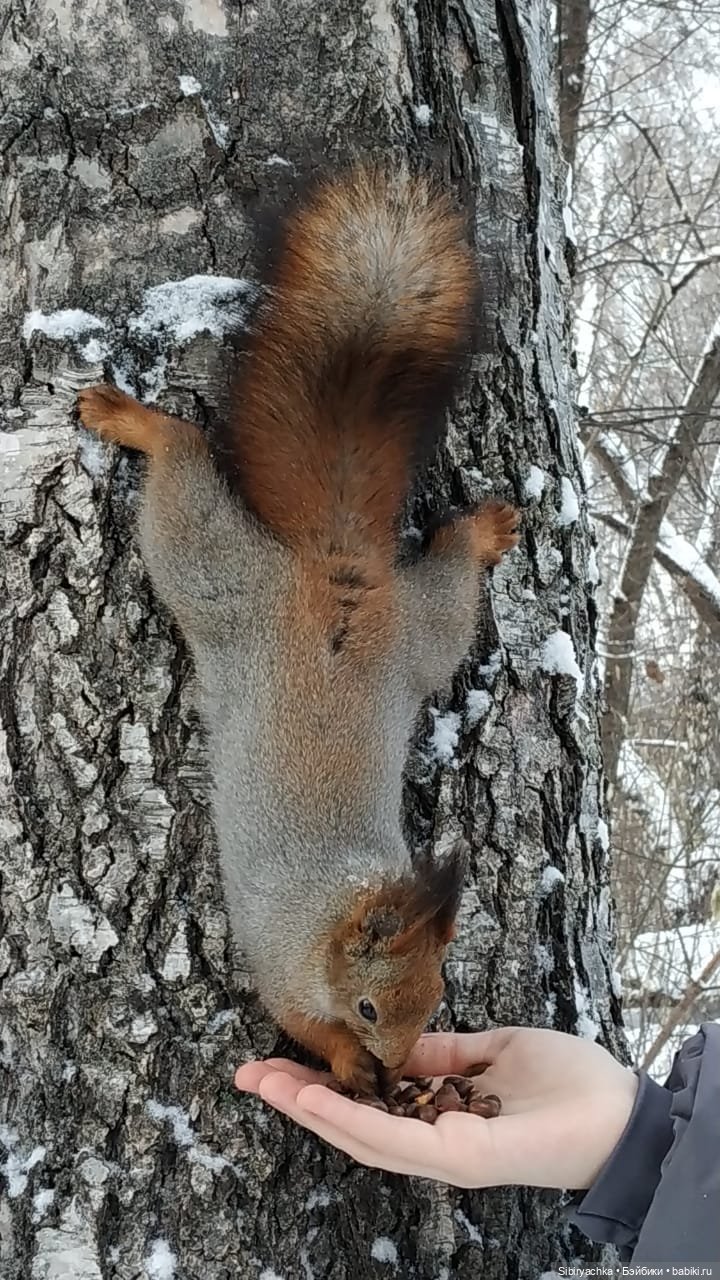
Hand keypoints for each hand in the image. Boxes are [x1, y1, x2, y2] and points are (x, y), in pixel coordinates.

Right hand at [234, 1027, 638, 1189]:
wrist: (619, 1111)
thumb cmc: (569, 1083)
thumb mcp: (496, 1051)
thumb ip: (448, 1053)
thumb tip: (403, 1043)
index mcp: (442, 1114)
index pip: (369, 1101)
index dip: (322, 1083)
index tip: (281, 1059)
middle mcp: (433, 1139)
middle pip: (351, 1122)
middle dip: (296, 1098)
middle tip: (247, 1074)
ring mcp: (441, 1153)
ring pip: (359, 1134)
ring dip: (307, 1108)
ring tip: (264, 1083)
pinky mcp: (456, 1158)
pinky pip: (392, 1139)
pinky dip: (346, 1120)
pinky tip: (311, 1099)